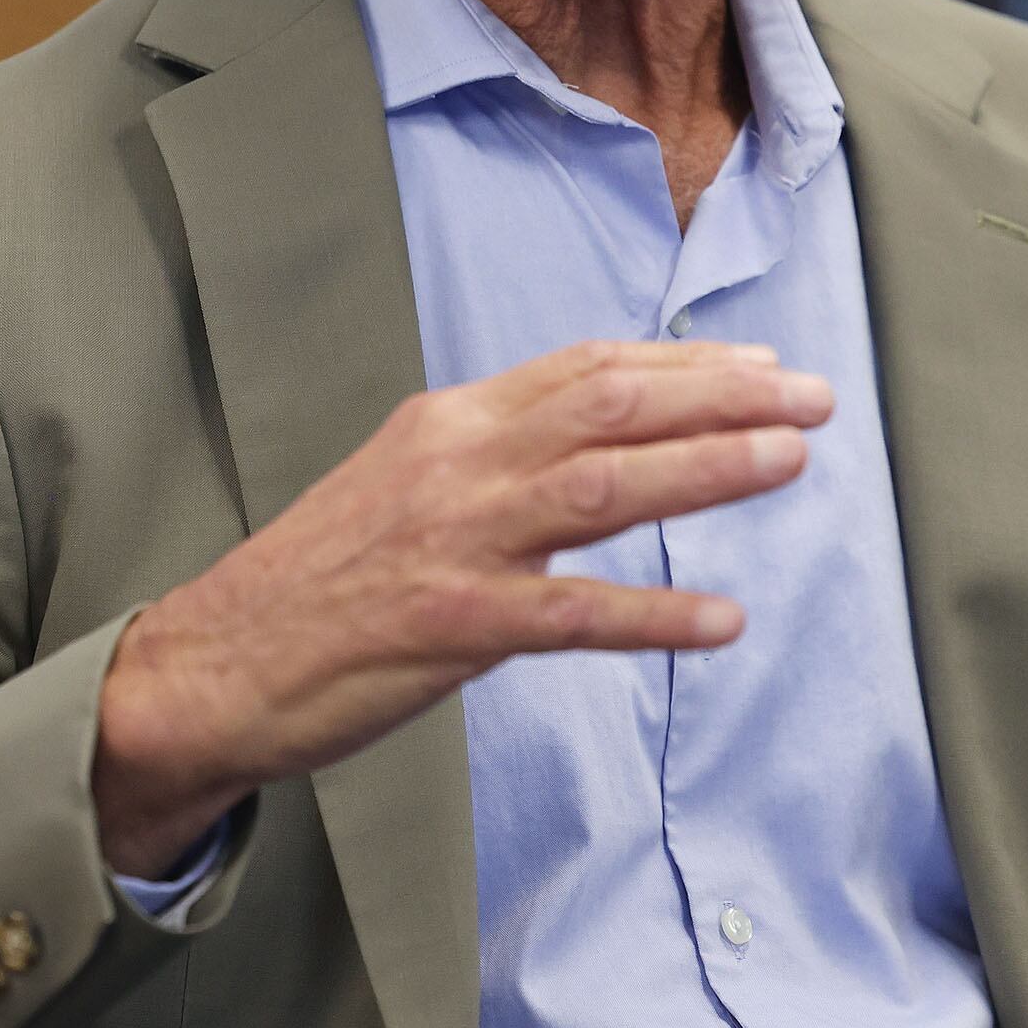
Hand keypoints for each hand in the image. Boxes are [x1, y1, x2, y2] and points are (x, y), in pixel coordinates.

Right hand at [92, 338, 828, 875]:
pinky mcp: (448, 624)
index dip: (686, 365)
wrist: (213, 662)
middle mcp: (457, 462)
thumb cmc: (323, 579)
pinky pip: (572, 616)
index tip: (764, 366)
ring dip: (706, 470)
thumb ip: (499, 453)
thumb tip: (601, 432)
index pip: (589, 369)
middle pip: (611, 406)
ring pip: (603, 486)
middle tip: (814, 399)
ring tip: (791, 463)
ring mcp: (453, 541)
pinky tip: (721, 621)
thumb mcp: (407, 481)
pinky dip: (653, 614)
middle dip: (723, 398)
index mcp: (451, 421)